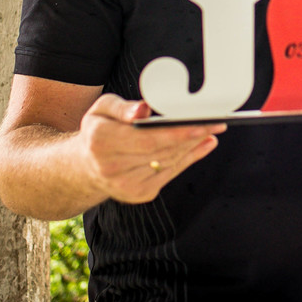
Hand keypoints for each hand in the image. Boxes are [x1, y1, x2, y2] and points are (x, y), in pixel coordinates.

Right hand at [77, 93, 225, 204]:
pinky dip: (189, 158)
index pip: (147, 139)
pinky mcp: (139, 194)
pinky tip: (203, 144)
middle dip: (193, 137)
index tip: (201, 123)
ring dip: (194, 146)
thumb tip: (144, 109)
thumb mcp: (102, 109)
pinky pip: (170, 173)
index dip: (177, 133)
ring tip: (212, 130)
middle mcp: (111, 167)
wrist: (86, 167)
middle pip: (162, 151)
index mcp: (101, 141)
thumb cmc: (98, 131)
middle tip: (216, 122)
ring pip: (169, 163)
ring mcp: (126, 185)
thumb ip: (123, 107)